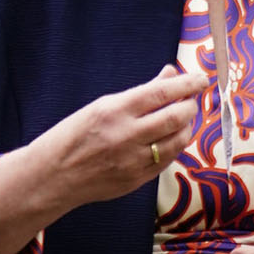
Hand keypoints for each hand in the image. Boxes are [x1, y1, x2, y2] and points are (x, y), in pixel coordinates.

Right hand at [0, 63, 207, 253]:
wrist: (52, 176)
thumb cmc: (74, 135)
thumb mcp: (101, 107)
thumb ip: (140, 93)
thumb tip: (171, 74)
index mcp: (114, 111)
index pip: (161, 93)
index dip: (187, 84)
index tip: (201, 79)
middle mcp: (126, 135)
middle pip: (176, 117)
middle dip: (190, 106)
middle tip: (192, 100)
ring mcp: (134, 160)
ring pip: (178, 141)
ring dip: (187, 127)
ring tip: (183, 118)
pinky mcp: (137, 179)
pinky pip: (168, 160)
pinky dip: (175, 146)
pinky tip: (171, 138)